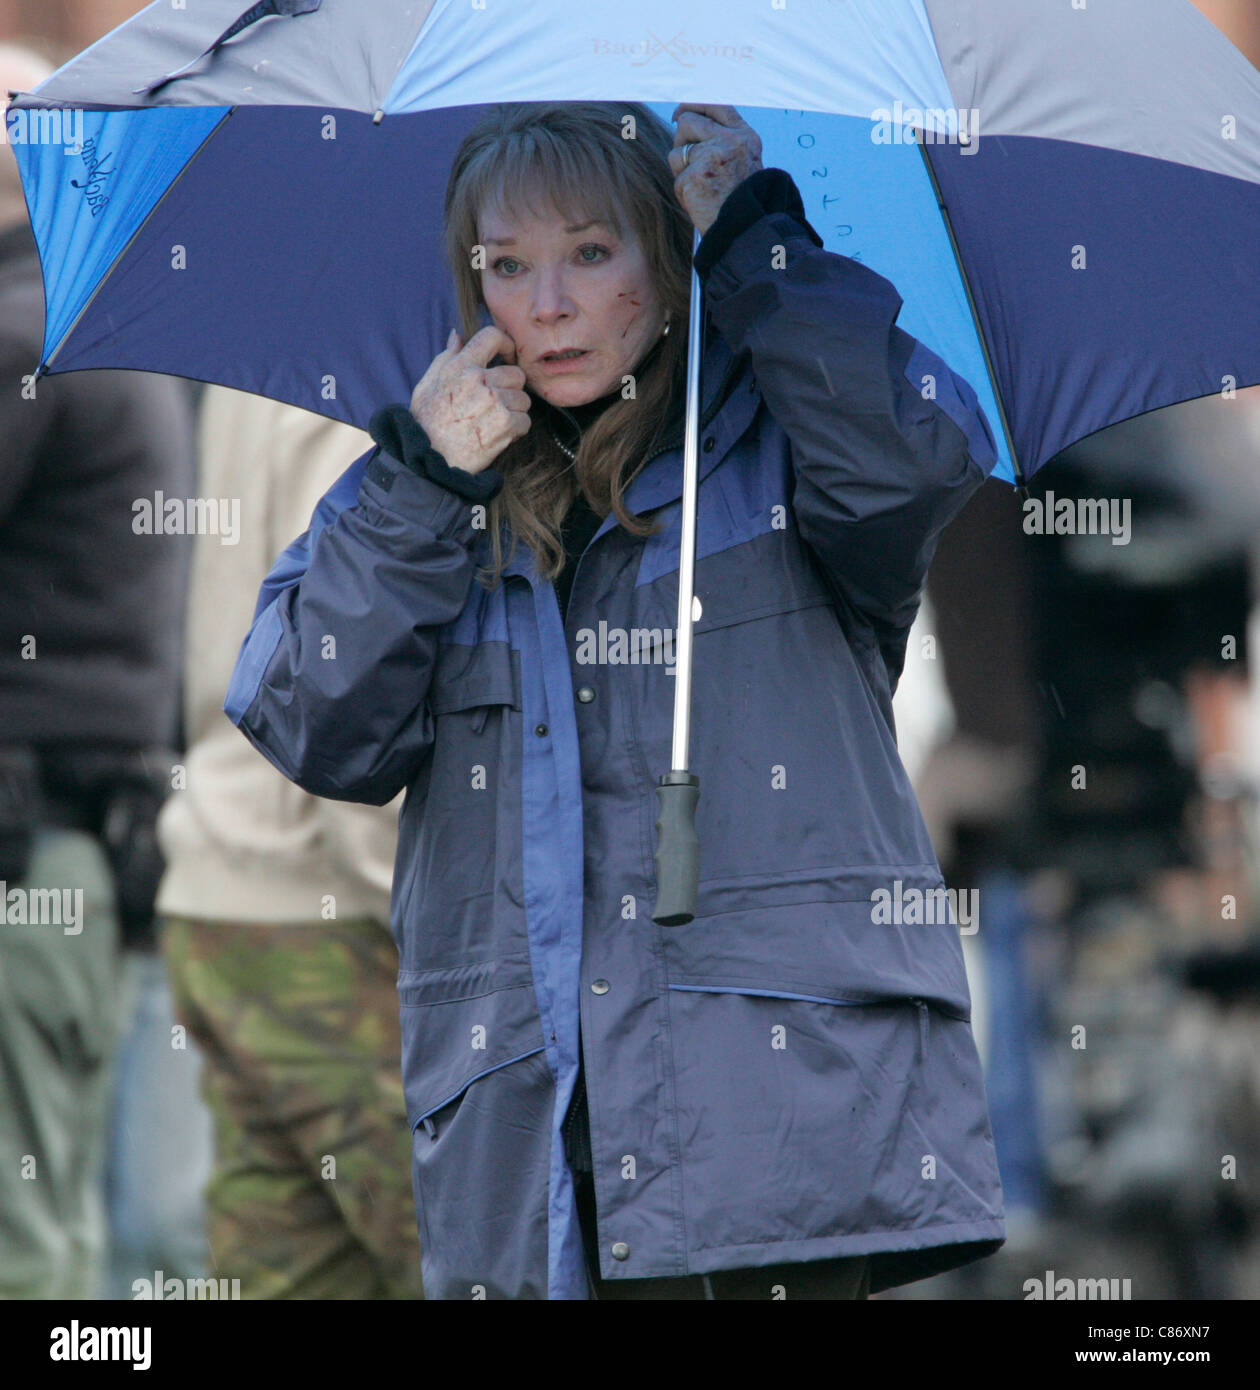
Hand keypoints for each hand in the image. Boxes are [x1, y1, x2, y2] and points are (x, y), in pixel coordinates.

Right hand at [408, 326, 531, 474]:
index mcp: (460, 366)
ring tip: (494, 423)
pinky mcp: (505, 424)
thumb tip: (457, 336)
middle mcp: (479, 379)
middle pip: (516, 374)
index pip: (492, 336)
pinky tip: (499, 436)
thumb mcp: (427, 385)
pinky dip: (516, 431)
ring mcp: (494, 401)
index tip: (507, 358)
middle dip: (510, 389)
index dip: (506, 344)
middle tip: (496, 405)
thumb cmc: (426, 424)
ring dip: (514, 412)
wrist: (429, 459)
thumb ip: (445, 359)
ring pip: (523, 399)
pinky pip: (525, 421)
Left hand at [668, 103, 763, 236]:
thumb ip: (722, 137)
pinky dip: (683, 192)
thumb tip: (684, 117)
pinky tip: (699, 200)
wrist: (746, 228)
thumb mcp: (743, 159)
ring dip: (681, 169)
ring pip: (676, 150)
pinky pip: (676, 178)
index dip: (692, 106)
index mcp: (743, 135)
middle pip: (687, 122)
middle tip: (689, 160)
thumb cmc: (741, 197)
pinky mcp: (695, 176)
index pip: (714, 105)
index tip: (679, 114)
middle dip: (681, 140)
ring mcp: (711, 157)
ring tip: (700, 185)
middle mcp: (729, 141)